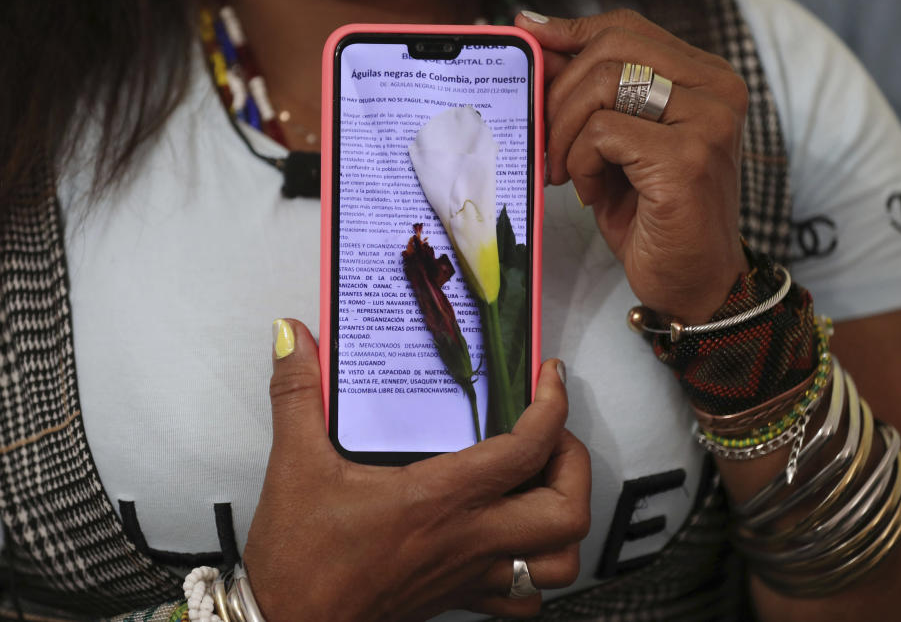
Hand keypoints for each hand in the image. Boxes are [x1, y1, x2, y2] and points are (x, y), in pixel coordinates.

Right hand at [244, 319, 590, 620]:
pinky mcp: (458, 600)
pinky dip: (536, 569)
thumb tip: (293, 338)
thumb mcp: (295, 465)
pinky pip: (524, 599)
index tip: (549, 379)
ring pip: (558, 562)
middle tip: (551, 434)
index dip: (553, 406)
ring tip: (542, 483)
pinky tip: (514, 540)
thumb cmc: (299, 562)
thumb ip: (297, 394)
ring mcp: (469, 575)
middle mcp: (468, 539)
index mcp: (439, 499)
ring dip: (565, 518)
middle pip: (567, 511)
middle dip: (574, 463)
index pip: (527, 449)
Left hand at [518, 10, 749, 322]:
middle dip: (561, 92)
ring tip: (566, 171)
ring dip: (566, 131)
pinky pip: (603, 132)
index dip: (573, 33)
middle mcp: (717, 91)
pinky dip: (581, 162)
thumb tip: (541, 40)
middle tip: (546, 139)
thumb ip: (591, 95)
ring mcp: (708, 122)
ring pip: (606, 85)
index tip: (533, 39)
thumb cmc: (653, 216)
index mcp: (705, 79)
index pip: (629, 29)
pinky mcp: (687, 158)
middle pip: (613, 48)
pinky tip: (591, 192)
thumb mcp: (616, 145)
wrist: (692, 282)